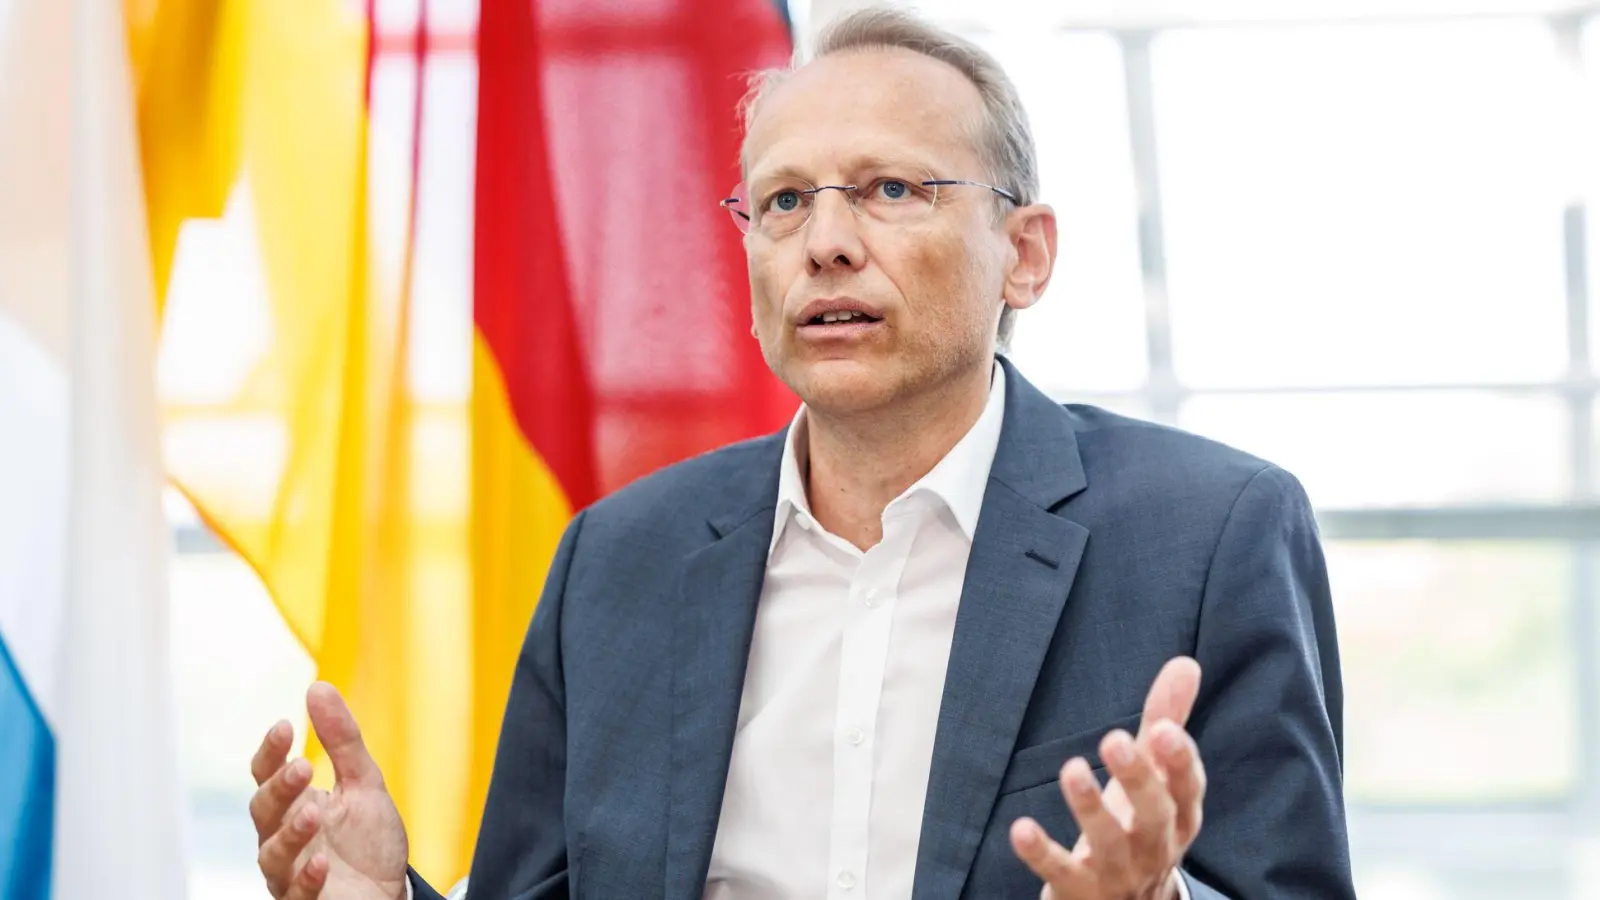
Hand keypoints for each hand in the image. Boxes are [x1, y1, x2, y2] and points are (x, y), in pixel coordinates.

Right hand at [250, 682, 409, 899]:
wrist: (389, 892)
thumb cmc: (369, 842)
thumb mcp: (363, 783)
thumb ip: (341, 740)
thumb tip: (318, 687)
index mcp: (293, 805)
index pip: (267, 774)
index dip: (271, 751)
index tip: (285, 726)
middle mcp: (283, 838)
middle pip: (263, 812)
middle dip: (279, 789)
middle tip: (302, 767)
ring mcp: (290, 873)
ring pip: (272, 855)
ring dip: (290, 833)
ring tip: (313, 813)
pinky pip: (295, 895)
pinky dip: (306, 879)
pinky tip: (322, 864)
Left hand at [1009, 657, 1206, 899]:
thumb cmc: (1141, 826)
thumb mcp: (1156, 778)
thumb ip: (1167, 719)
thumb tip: (1185, 663)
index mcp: (1178, 815)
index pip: (1187, 787)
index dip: (1180, 760)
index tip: (1163, 728)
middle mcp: (1155, 846)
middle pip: (1155, 814)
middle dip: (1137, 777)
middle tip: (1113, 739)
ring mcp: (1119, 873)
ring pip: (1110, 844)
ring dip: (1090, 808)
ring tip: (1071, 769)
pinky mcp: (1081, 892)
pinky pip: (1062, 875)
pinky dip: (1042, 853)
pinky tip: (1020, 828)